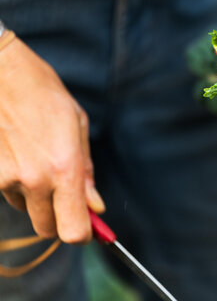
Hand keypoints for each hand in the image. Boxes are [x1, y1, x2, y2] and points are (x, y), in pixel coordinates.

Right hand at [0, 36, 104, 243]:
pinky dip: (17, 183)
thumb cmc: (44, 94)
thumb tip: (96, 206)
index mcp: (64, 168)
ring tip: (38, 158)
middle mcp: (34, 180)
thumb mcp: (78, 126)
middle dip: (60, 218)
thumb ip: (86, 172)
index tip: (88, 225)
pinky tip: (19, 153)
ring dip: (37, 196)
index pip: (72, 231)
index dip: (83, 233)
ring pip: (27, 208)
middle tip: (66, 196)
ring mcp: (6, 178)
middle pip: (48, 229)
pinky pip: (8, 192)